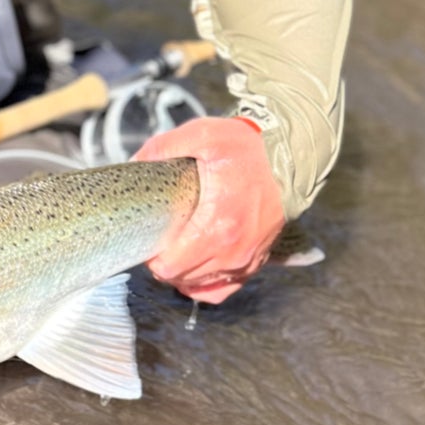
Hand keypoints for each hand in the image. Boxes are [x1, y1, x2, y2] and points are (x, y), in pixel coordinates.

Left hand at [133, 116, 284, 304]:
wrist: (289, 158)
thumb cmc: (247, 148)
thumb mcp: (202, 136)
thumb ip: (162, 148)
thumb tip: (135, 161)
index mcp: (217, 223)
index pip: (171, 265)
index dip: (152, 257)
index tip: (149, 239)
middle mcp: (233, 249)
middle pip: (181, 277)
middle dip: (164, 264)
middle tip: (160, 241)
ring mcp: (247, 259)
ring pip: (201, 286)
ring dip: (183, 274)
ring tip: (175, 251)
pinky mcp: (257, 261)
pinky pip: (225, 288)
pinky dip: (206, 284)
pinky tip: (195, 269)